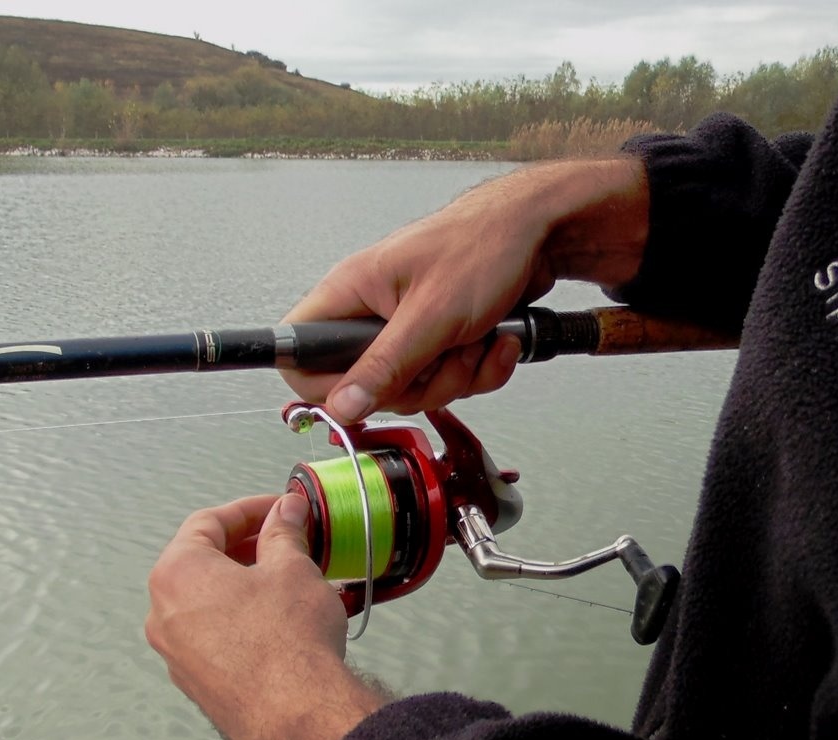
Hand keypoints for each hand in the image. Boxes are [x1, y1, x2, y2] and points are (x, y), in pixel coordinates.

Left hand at [145, 493, 388, 739]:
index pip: (208, 523)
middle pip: (203, 562)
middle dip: (249, 547)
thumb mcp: (292, 568)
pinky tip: (284, 620)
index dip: (250, 510)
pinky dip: (244, 619)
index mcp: (177, 573)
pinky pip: (217, 636)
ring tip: (292, 580)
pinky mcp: (198, 684)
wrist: (295, 716)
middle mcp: (164, 613)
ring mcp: (177, 654)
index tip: (280, 509)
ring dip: (248, 584)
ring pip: (210, 602)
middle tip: (288, 541)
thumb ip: (284, 532)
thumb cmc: (287, 640)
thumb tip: (286, 512)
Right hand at [281, 157, 649, 420]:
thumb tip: (341, 407)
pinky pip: (450, 381)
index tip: (370, 390)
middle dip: (420, 383)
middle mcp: (373, 313)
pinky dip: (481, 369)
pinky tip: (496, 340)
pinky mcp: (440, 342)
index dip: (327, 387)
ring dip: (459, 375)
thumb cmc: (482, 247)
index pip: (300, 355)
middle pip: (369, 387)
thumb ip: (384, 367)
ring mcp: (408, 330)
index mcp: (351, 293)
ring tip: (477, 337)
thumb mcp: (430, 316)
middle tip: (444, 353)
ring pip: (416, 389)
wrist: (538, 234)